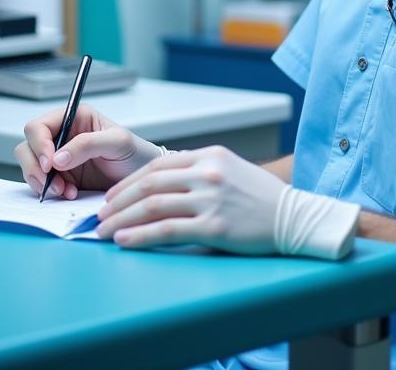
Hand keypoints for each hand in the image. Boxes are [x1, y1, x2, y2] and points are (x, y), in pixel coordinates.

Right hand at [14, 103, 161, 198]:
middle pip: (27, 146)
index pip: (39, 126)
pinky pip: (41, 184)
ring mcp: (59, 158)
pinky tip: (69, 195)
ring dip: (41, 182)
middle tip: (53, 183)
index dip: (39, 145)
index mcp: (74, 118)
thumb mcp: (117, 142)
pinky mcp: (60, 178)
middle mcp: (62, 136)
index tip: (50, 164)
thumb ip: (88, 144)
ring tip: (64, 191)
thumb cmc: (135, 153)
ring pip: (30, 166)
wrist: (142, 182)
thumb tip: (57, 157)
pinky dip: (50, 192)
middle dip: (35, 167)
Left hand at [96, 145, 285, 253]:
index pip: (157, 166)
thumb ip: (197, 170)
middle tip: (100, 215)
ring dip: (122, 220)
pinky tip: (125, 241)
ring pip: (152, 206)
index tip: (112, 196)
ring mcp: (210, 199)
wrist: (295, 217)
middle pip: (149, 185)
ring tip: (104, 232)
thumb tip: (158, 183)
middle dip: (118, 201)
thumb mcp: (229, 169)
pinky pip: (167, 231)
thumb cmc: (261, 197)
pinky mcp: (214, 227)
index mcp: (208, 155)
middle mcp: (207, 173)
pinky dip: (141, 236)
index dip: (128, 182)